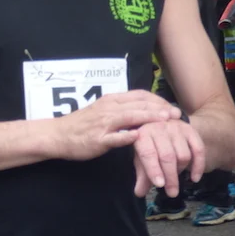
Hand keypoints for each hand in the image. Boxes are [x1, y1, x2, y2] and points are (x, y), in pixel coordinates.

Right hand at [56, 90, 180, 162]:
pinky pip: (115, 137)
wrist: (57, 135)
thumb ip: (121, 110)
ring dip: (149, 118)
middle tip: (177, 114)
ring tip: (165, 121)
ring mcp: (103, 124)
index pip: (139, 95)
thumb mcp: (102, 111)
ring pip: (130, 117)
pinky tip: (141, 137)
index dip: (157, 100)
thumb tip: (142, 110)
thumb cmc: (81, 124)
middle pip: (138, 104)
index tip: (171, 106)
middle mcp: (108, 108)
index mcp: (111, 100)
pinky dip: (128, 136)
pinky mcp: (98, 140)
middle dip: (160, 108)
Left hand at [132, 119, 205, 197]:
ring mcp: (176, 128)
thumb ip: (142, 176)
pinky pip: (198, 150)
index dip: (154, 170)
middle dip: (170, 177)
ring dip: (181, 170)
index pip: (148, 153)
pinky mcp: (191, 130)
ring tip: (175, 176)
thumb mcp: (142, 159)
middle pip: (168, 156)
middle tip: (172, 193)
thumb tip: (139, 193)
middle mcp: (159, 128)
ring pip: (183, 155)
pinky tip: (195, 178)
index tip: (160, 185)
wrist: (164, 127)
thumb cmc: (150, 146)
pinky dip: (198, 166)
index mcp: (143, 134)